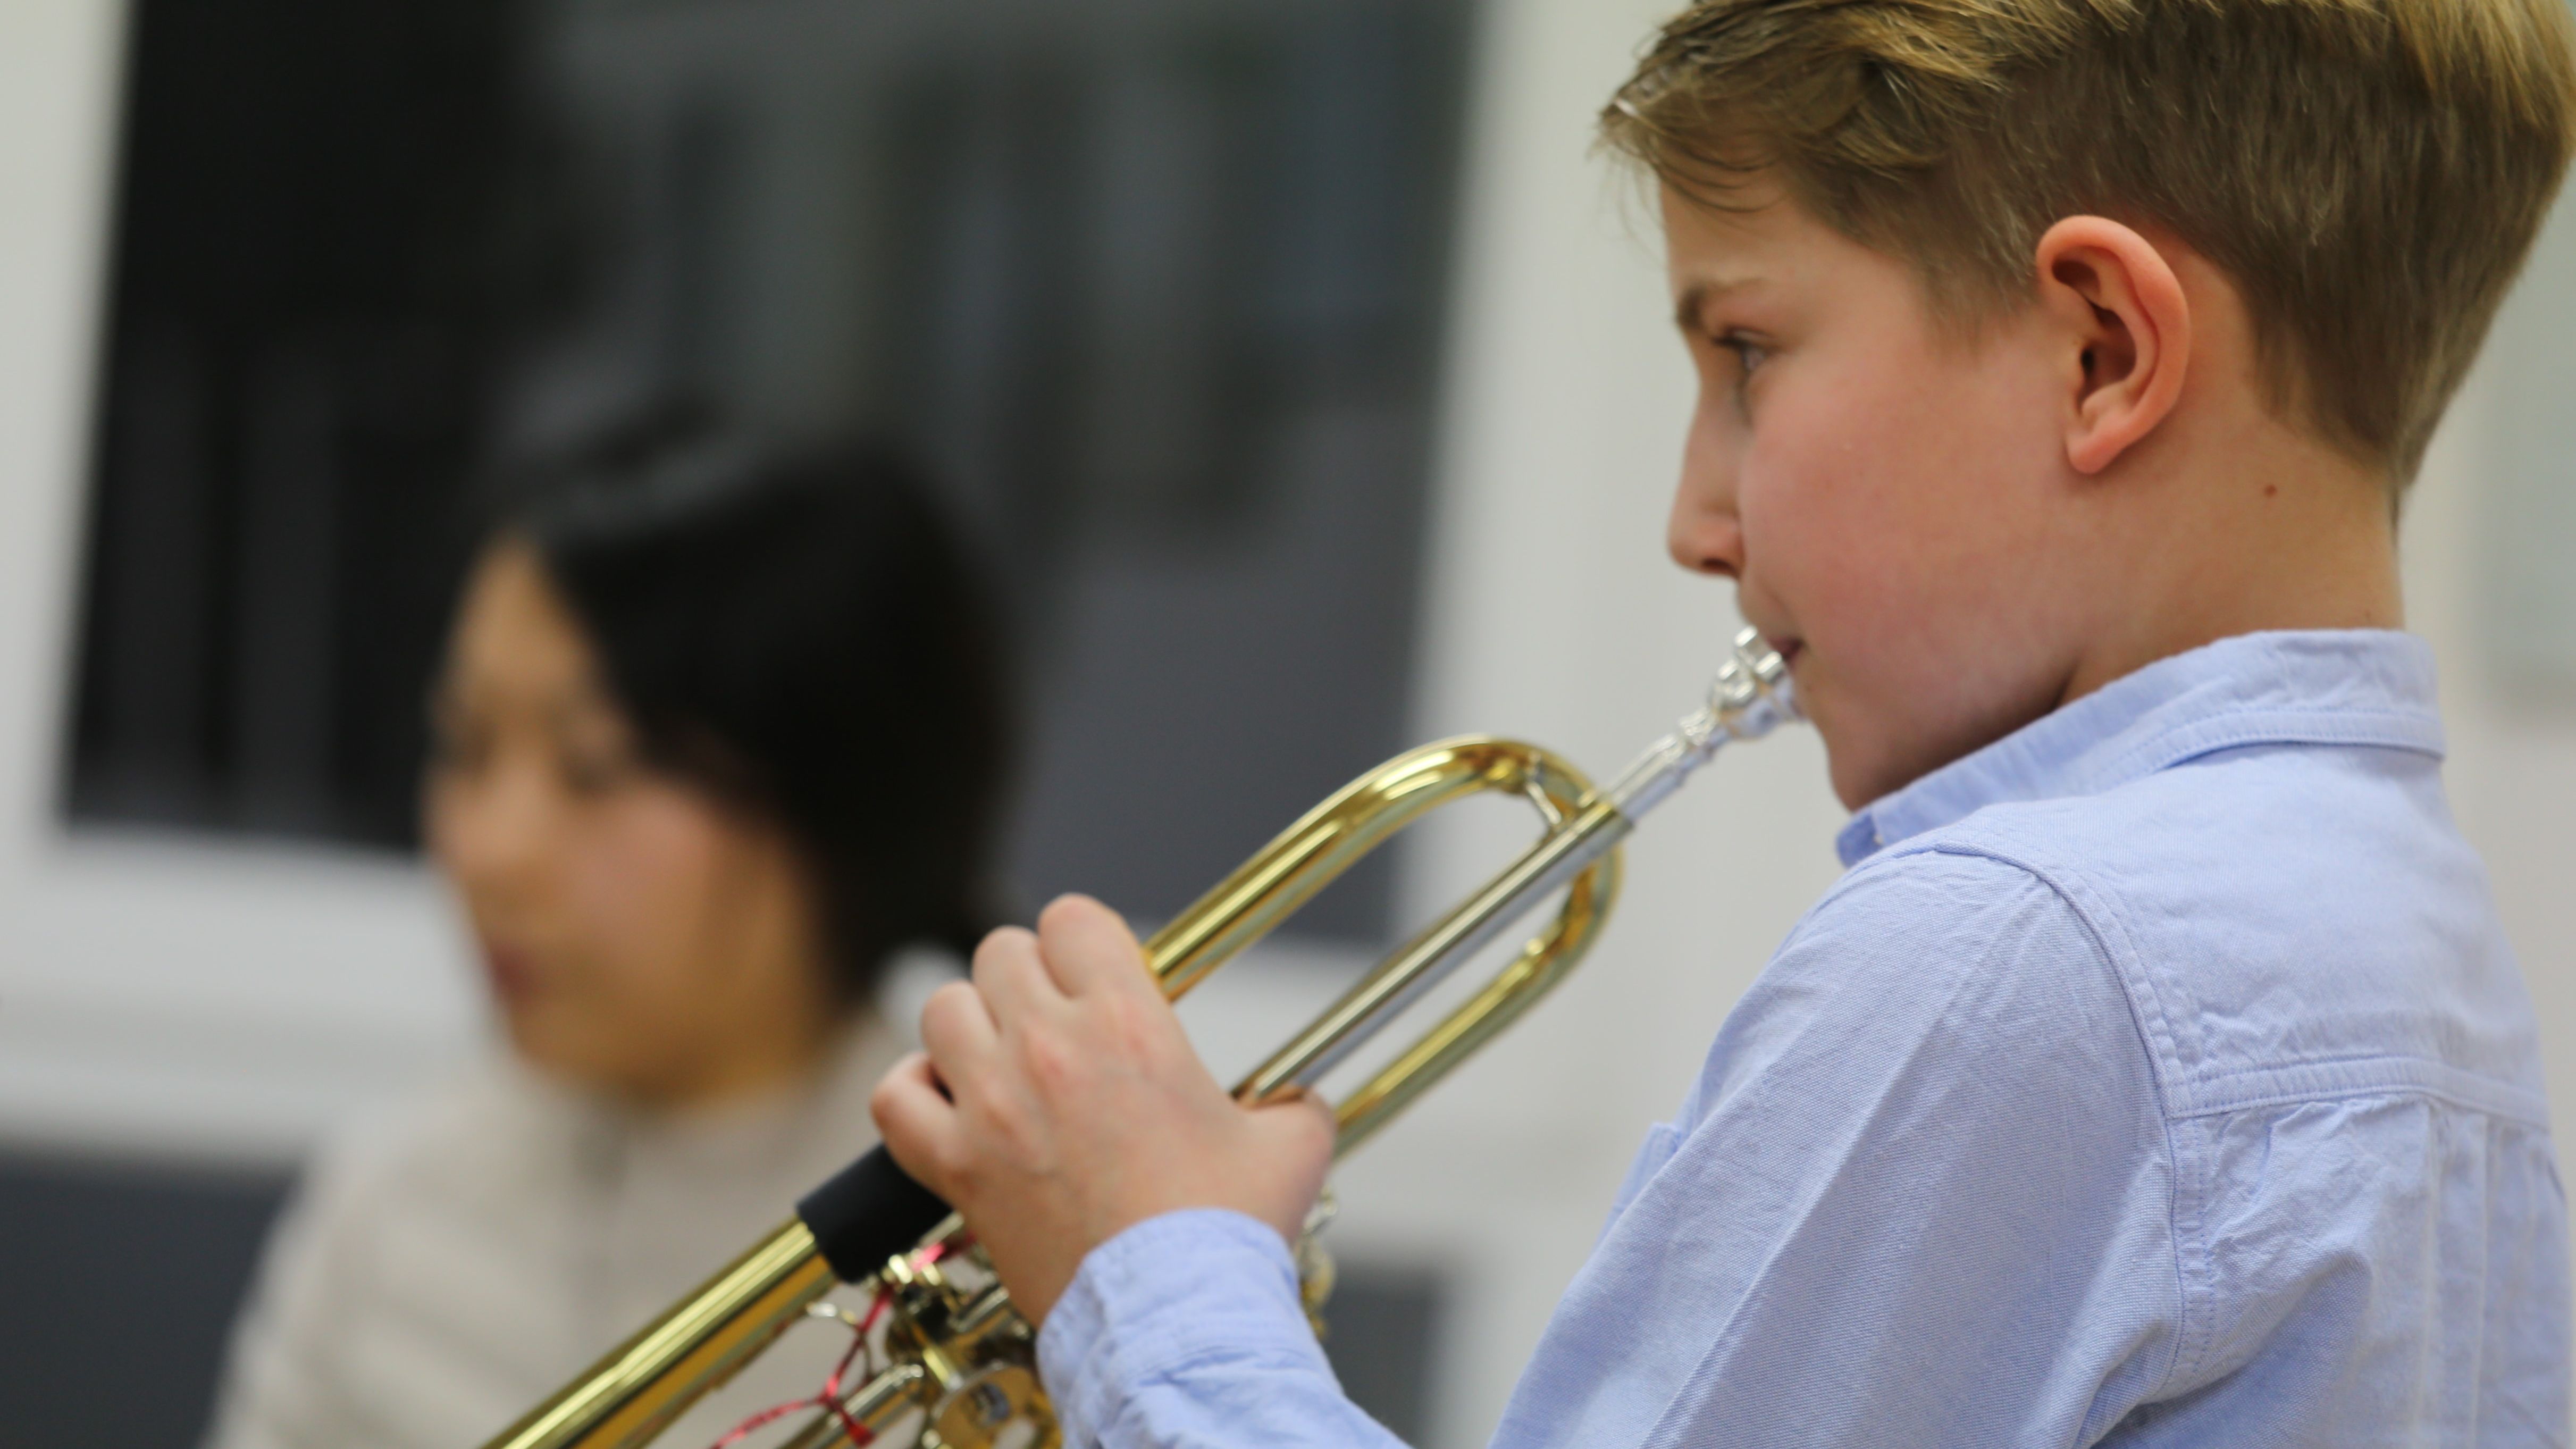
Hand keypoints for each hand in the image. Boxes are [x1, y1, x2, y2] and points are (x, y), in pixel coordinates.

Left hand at [870, 894, 1335, 1322]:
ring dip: (969, 1027)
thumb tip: (1296, 1104)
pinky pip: (895, 1098)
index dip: (1084, 941)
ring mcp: (993, 1105)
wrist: (1173, 1321)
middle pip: (1000, 953)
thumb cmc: (1227, 1237)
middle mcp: (1051, 1047)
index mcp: (1129, 1024)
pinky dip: (912, 1092)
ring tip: (999, 1060)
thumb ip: (1292, 1104)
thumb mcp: (1291, 1147)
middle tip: (1054, 1021)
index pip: (1073, 920)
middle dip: (1028, 978)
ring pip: (942, 1009)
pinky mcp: (957, 1167)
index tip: (1097, 976)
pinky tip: (945, 1103)